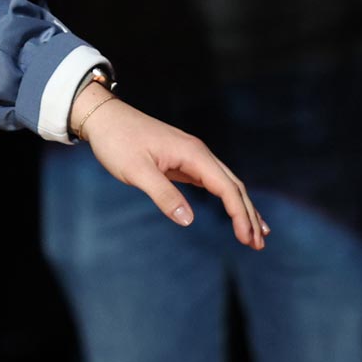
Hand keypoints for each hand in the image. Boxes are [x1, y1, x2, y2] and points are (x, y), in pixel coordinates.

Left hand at [79, 94, 267, 249]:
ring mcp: (192, 155)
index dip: (240, 214)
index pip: (227, 187)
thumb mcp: (136, 171)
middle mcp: (198, 152)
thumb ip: (163, 194)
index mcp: (193, 153)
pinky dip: (226, 197)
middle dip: (249, 214)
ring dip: (241, 207)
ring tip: (256, 234)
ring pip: (226, 183)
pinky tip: (233, 210)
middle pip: (234, 185)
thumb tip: (187, 220)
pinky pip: (212, 181)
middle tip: (258, 245)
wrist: (103, 117)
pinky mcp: (183, 159)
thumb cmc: (117, 141)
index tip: (246, 239)